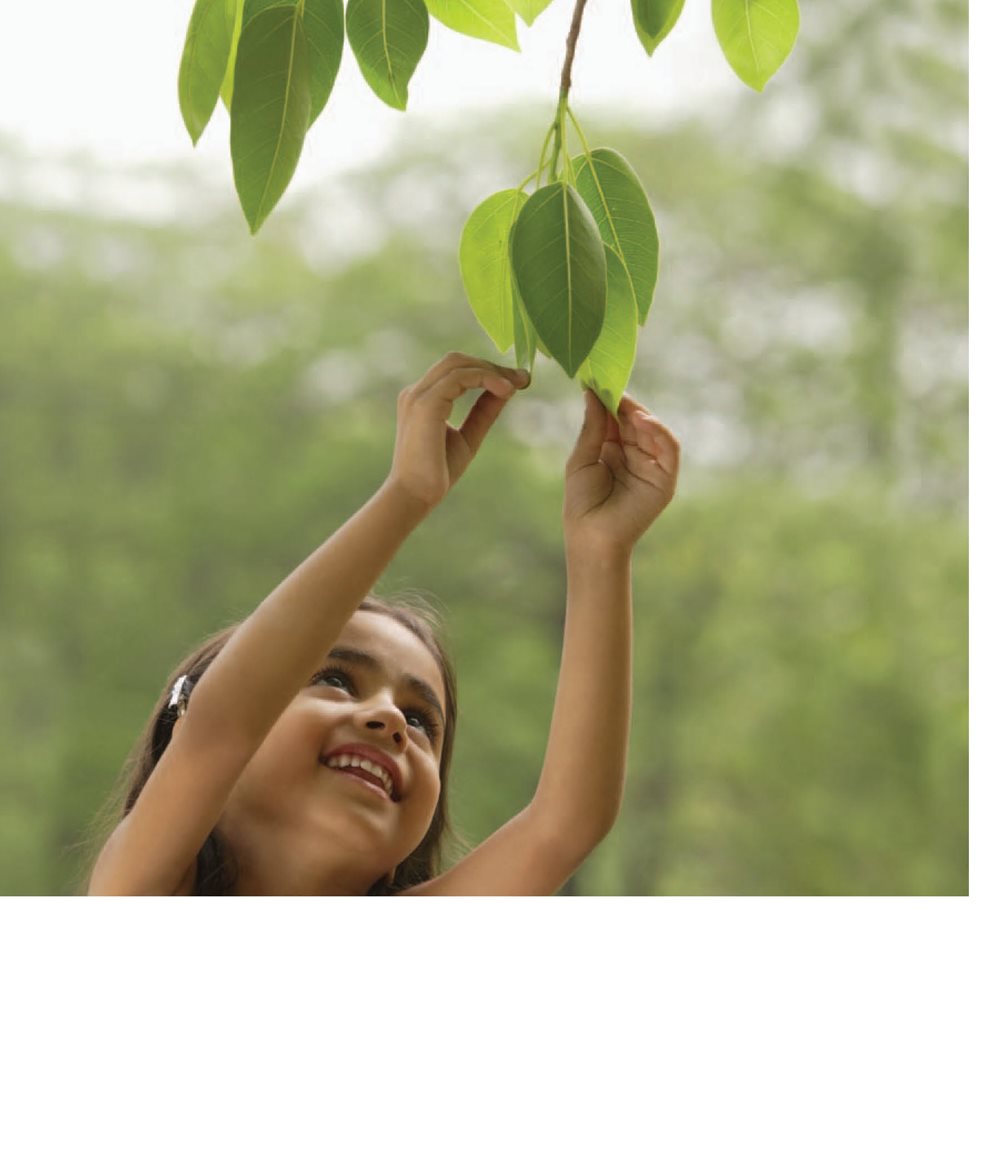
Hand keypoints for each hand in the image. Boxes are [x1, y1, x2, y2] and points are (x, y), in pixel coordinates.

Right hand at [388, 352, 529, 507]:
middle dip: (492, 364)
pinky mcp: (425, 404)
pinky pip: (459, 377)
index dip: (488, 370)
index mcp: (423, 399)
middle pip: (456, 360)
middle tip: (522, 378)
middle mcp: (417, 392)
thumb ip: (484, 411)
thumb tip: (507, 390)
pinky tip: (505, 391)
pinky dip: (485, 378)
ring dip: (491, 370)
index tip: (518, 380)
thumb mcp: (469, 436)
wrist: (416, 495)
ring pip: (457, 363)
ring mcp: (418, 396)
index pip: (456, 370)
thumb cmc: (437, 472)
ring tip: (517, 384)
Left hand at [563, 390, 680, 555]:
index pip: (618, 419)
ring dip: (643, 415)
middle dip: (627, 404)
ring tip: (626, 404)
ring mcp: (652, 467)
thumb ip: (592, 427)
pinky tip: (643, 421)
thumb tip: (591, 392)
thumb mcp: (582, 458)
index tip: (599, 381)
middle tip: (612, 385)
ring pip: (654, 432)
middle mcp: (635, 456)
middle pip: (637, 422)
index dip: (611, 401)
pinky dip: (659, 432)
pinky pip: (669, 449)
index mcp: (614, 450)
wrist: (591, 536)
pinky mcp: (665, 480)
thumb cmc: (582, 502)